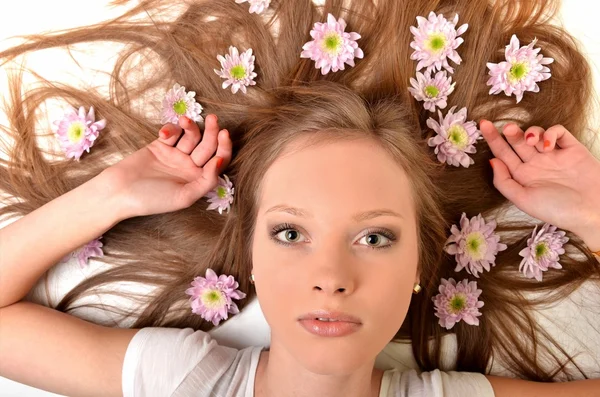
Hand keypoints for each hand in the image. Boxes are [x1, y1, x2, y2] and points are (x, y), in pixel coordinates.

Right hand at [99, 114, 231, 218]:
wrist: (119, 192)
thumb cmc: (152, 200)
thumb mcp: (184, 197)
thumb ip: (206, 181)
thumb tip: (219, 162)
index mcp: (199, 180)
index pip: (218, 161)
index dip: (224, 147)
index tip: (224, 134)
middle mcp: (190, 167)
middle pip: (207, 145)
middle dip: (212, 131)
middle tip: (212, 118)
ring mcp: (176, 155)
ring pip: (191, 136)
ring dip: (191, 127)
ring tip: (184, 120)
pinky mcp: (161, 146)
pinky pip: (172, 133)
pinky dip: (171, 130)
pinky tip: (164, 135)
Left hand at [479, 120, 599, 250]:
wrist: (592, 210)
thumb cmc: (557, 209)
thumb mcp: (523, 199)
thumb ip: (504, 182)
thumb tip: (492, 161)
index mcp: (522, 176)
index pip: (503, 154)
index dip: (493, 139)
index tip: (483, 125)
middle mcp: (536, 164)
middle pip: (517, 141)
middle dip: (509, 132)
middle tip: (507, 128)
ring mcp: (553, 155)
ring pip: (535, 134)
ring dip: (530, 132)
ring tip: (531, 141)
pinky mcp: (571, 148)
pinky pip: (558, 132)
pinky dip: (550, 133)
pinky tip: (547, 145)